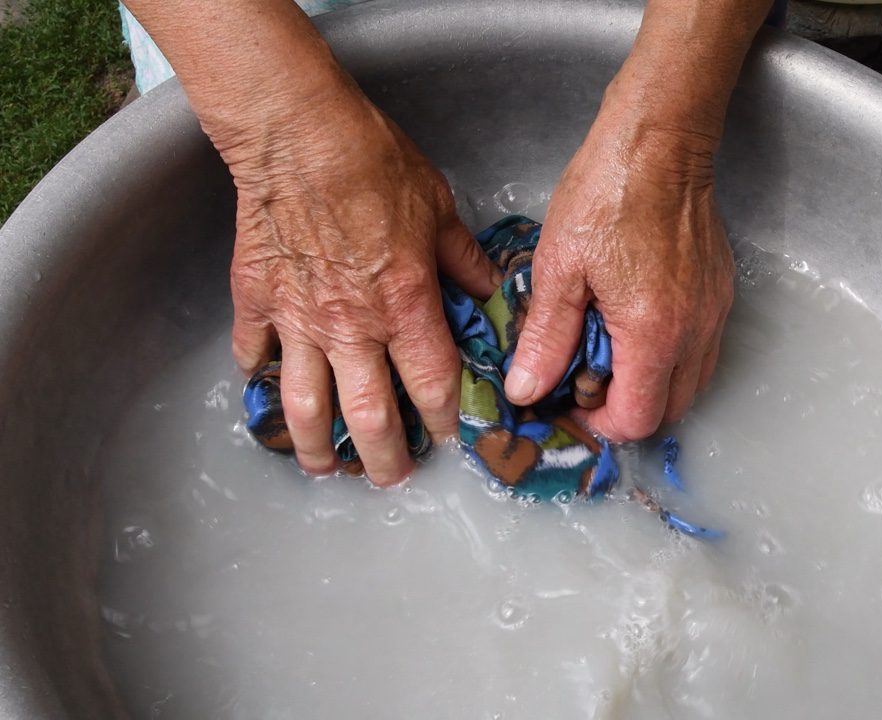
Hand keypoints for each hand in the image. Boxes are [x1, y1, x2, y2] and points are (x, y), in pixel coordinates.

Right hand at [226, 89, 498, 484]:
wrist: (298, 135)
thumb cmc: (374, 165)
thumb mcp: (440, 210)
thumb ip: (463, 261)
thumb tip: (490, 289)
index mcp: (405, 308)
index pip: (431, 385)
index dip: (442, 420)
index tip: (447, 437)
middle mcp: (352, 328)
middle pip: (367, 417)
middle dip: (383, 458)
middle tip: (391, 478)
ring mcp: (298, 319)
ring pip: (305, 405)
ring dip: (316, 445)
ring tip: (326, 467)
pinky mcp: (255, 300)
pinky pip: (254, 353)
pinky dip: (258, 376)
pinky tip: (265, 387)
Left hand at [504, 111, 733, 440]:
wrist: (659, 141)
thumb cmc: (608, 192)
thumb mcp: (559, 267)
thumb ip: (546, 337)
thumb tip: (527, 389)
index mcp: (652, 332)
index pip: (638, 419)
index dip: (601, 424)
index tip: (570, 403)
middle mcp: (694, 331)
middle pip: (671, 411)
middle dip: (628, 411)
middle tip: (587, 382)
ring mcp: (713, 312)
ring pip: (692, 383)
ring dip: (652, 386)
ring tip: (610, 353)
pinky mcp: (719, 292)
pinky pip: (701, 349)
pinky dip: (671, 356)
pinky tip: (634, 325)